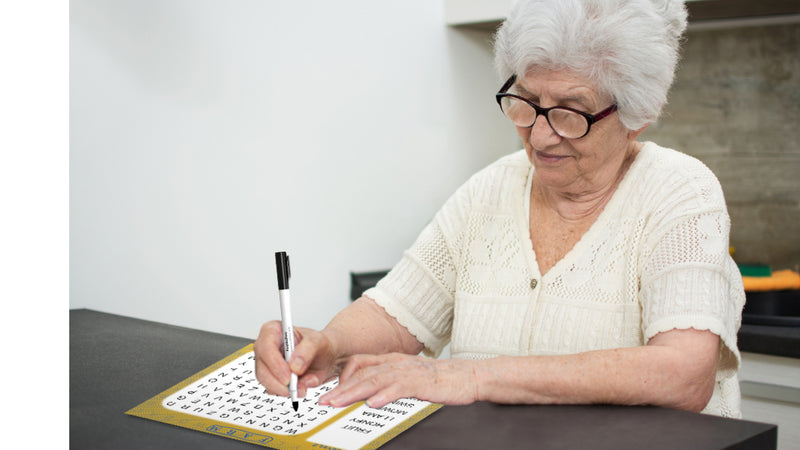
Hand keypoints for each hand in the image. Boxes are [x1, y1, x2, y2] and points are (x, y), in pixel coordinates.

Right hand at [253, 321, 341, 397]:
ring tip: (302, 388)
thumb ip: (307, 351)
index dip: (275, 364)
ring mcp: (267, 364)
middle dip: (279, 382)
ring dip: (284, 389)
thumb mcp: (318, 341)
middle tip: (295, 388)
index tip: (288, 376)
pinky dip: (287, 392)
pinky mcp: (271, 377)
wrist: (326, 357)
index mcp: (273, 331)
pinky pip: (273, 389)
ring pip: (266, 381)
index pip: (266, 347)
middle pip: (262, 369)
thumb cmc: (319, 344)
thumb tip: (294, 367)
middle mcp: (266, 347)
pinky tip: (299, 387)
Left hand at [318, 353, 479, 408]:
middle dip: (340, 389)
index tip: (328, 392)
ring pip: (375, 379)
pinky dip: (385, 395)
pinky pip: (400, 387)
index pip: (359, 364)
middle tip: (323, 402)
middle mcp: (397, 364)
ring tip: (338, 403)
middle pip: (362, 374)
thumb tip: (367, 396)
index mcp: (392, 361)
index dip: (342, 378)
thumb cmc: (440, 380)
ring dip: (354, 392)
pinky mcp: (422, 382)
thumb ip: (388, 383)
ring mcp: (409, 372)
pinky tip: (373, 403)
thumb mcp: (409, 378)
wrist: (468, 376)